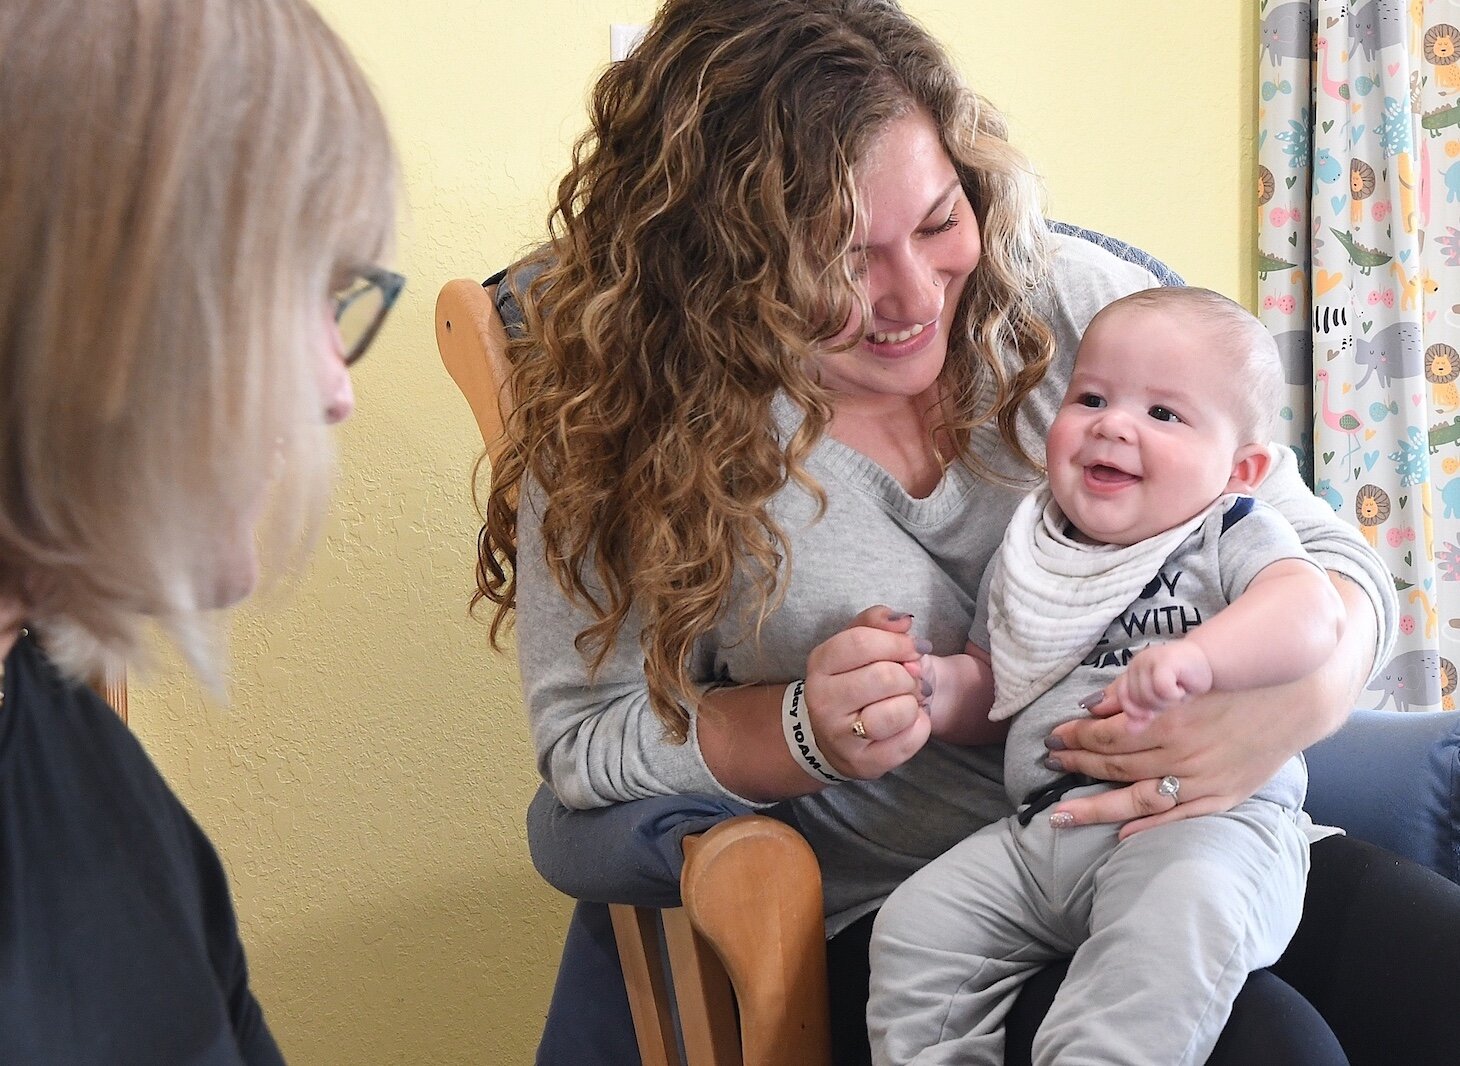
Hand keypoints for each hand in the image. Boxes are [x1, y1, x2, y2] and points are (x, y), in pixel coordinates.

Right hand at [803, 605, 931, 778]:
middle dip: (909, 675)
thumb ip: (877, 622)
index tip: (912, 647)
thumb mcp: (856, 643)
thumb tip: (904, 621)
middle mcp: (822, 701)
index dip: (897, 642)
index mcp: (819, 665)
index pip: (862, 642)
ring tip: (907, 700)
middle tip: (910, 678)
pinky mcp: (864, 764)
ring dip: (913, 702)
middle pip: (884, 677)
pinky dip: (920, 726)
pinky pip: (910, 740)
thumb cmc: (853, 679)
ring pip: (897, 712)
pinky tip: (909, 721)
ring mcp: (841, 737)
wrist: (835, 733)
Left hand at [1044, 674, 1332, 838]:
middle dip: (1077, 764)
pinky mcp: (1224, 795)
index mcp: (1169, 719)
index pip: (1107, 736)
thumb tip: (1093, 706)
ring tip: (1061, 814)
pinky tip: (1120, 833)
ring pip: (1137, 799)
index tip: (1053, 735)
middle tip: (1050, 762)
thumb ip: (1135, 686)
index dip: (1075, 737)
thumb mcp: (1182, 667)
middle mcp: (1183, 754)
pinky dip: (1147, 828)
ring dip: (1096, 806)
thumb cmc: (1234, 674)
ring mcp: (1204, 780)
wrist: (1299, 693)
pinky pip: (1178, 818)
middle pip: (1115, 766)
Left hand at [1098, 642, 1212, 730]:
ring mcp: (1148, 660)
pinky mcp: (1164, 660)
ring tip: (1178, 690)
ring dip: (1168, 700)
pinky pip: (1162, 689)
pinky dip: (1175, 694)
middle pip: (1136, 700)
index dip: (1136, 711)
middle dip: (1157, 706)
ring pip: (1148, 696)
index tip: (1152, 714)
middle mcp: (1136, 664)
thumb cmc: (1184, 682)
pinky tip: (1184, 686)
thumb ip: (1143, 714)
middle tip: (1172, 696)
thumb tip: (1130, 730)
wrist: (1208, 662)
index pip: (1122, 698)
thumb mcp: (1160, 701)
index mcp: (1131, 673)